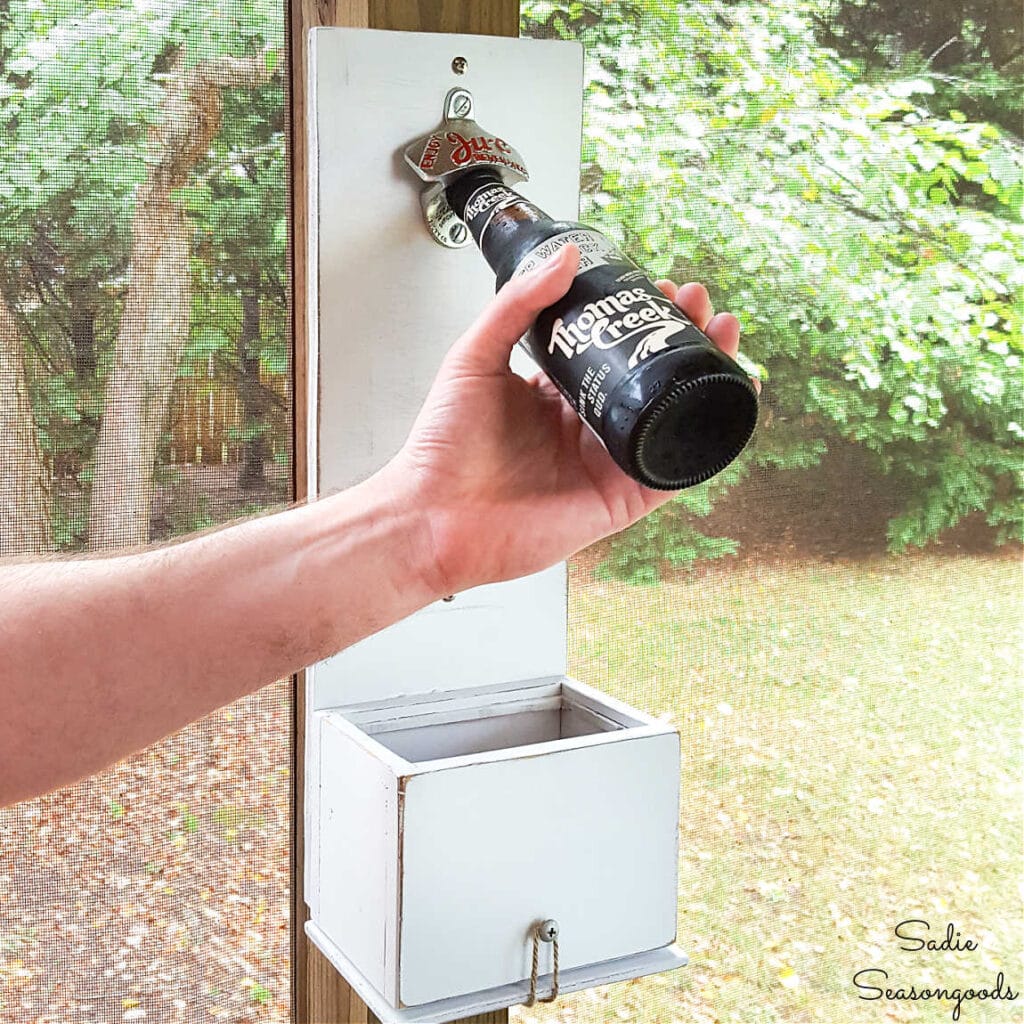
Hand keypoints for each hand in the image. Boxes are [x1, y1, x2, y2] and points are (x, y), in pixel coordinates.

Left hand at [381, 244, 757, 596]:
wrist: (433, 515)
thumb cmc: (443, 447)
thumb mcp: (475, 357)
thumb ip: (517, 306)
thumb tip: (564, 256)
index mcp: (555, 398)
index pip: (611, 353)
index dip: (640, 320)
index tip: (661, 285)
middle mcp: (584, 429)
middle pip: (648, 381)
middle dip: (680, 337)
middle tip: (697, 303)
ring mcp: (604, 466)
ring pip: (669, 418)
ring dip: (704, 377)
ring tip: (722, 336)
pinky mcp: (618, 502)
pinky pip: (672, 469)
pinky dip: (707, 441)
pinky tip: (726, 400)